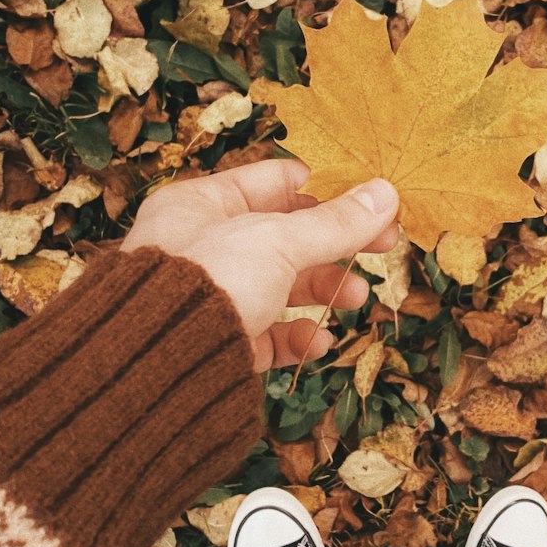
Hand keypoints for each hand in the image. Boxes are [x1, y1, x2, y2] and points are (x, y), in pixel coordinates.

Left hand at [119, 158, 400, 371]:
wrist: (160, 365)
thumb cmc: (208, 280)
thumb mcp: (278, 241)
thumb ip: (335, 223)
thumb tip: (386, 195)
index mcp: (202, 204)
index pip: (274, 182)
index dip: (326, 189)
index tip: (371, 201)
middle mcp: (203, 247)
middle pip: (285, 237)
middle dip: (335, 245)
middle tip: (382, 247)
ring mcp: (213, 297)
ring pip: (281, 286)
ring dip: (324, 290)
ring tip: (356, 297)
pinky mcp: (221, 343)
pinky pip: (268, 335)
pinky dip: (298, 336)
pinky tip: (319, 341)